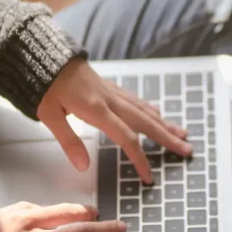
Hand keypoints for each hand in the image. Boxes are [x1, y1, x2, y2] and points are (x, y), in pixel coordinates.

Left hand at [38, 58, 190, 183]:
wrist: (44, 54)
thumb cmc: (44, 84)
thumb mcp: (49, 116)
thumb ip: (69, 141)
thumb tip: (83, 167)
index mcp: (97, 111)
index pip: (126, 138)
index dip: (139, 159)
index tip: (148, 177)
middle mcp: (110, 100)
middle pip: (146, 123)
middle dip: (168, 138)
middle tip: (187, 150)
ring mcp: (111, 92)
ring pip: (144, 110)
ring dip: (164, 123)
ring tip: (182, 133)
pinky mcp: (108, 86)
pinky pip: (135, 99)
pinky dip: (150, 108)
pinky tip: (157, 112)